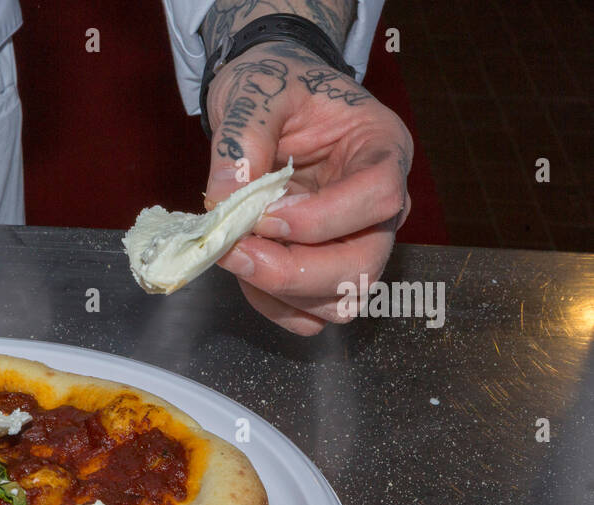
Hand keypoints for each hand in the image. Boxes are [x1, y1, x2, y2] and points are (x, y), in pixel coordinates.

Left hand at [203, 42, 413, 334]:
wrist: (269, 104)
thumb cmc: (276, 91)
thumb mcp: (257, 94)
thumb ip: (242, 142)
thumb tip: (223, 201)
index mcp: (381, 150)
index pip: (377, 198)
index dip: (319, 219)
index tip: (262, 215)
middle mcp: (381, 207)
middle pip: (363, 266)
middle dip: (293, 271)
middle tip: (234, 250)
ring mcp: (357, 244)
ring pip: (339, 300)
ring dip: (281, 292)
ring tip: (237, 254)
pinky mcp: (325, 272)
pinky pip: (310, 313)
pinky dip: (274, 304)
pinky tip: (245, 269)